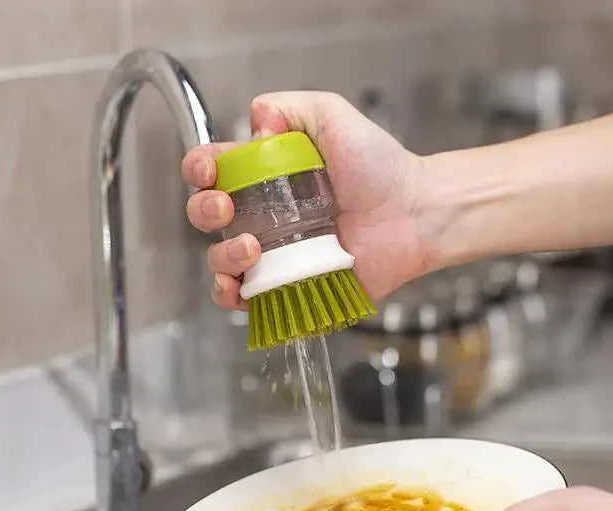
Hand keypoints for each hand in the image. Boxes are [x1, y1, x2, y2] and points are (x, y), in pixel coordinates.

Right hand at [181, 91, 427, 308]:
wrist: (413, 214)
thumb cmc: (381, 168)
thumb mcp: (334, 118)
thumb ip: (292, 107)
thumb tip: (256, 121)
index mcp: (265, 175)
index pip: (213, 171)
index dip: (200, 169)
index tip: (209, 171)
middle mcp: (263, 215)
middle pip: (206, 216)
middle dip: (204, 211)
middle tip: (228, 208)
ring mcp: (274, 255)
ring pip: (220, 261)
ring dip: (222, 256)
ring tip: (251, 248)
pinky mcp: (289, 288)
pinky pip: (246, 300)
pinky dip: (232, 297)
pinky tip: (240, 285)